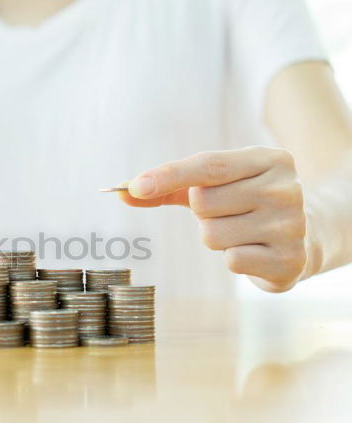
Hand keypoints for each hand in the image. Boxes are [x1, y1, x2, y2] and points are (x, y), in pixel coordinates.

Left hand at [119, 147, 310, 292]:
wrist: (305, 237)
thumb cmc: (244, 203)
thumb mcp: (213, 186)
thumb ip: (168, 187)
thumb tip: (121, 191)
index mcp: (268, 159)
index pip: (208, 165)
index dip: (168, 175)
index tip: (135, 187)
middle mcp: (285, 187)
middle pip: (203, 203)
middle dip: (204, 214)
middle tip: (229, 214)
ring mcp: (291, 224)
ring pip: (212, 235)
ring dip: (216, 238)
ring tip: (242, 233)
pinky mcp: (290, 259)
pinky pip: (231, 260)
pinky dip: (234, 258)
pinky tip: (255, 251)